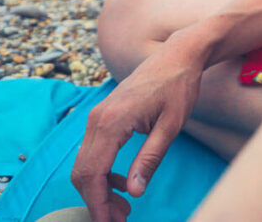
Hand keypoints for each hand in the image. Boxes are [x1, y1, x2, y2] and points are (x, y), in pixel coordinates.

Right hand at [71, 38, 204, 221]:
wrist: (177, 55)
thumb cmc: (178, 87)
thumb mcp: (171, 125)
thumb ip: (151, 158)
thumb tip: (134, 191)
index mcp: (112, 122)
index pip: (92, 173)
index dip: (97, 203)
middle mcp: (97, 119)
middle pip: (82, 172)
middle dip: (97, 201)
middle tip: (120, 220)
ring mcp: (97, 116)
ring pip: (85, 163)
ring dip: (100, 189)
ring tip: (124, 207)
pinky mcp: (103, 116)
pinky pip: (93, 151)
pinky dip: (103, 172)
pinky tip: (124, 182)